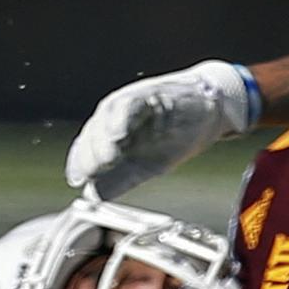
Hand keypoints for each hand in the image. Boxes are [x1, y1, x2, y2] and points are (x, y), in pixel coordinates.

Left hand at [65, 60, 256, 199]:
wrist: (211, 109)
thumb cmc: (178, 134)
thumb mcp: (147, 165)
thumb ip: (122, 178)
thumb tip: (95, 195)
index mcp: (112, 133)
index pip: (87, 147)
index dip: (79, 163)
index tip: (77, 181)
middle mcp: (116, 116)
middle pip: (93, 132)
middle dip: (90, 154)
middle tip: (92, 173)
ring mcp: (131, 102)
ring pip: (106, 116)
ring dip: (103, 137)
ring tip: (107, 156)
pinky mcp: (149, 93)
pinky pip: (130, 103)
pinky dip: (122, 117)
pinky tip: (119, 133)